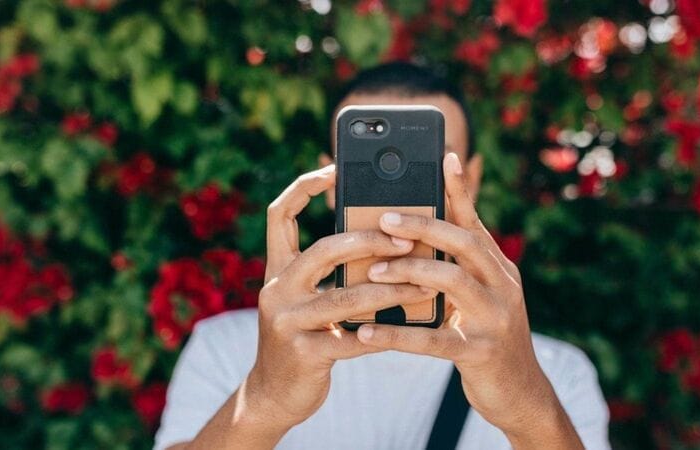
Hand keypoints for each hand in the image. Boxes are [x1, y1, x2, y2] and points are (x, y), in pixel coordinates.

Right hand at [244, 164, 435, 430]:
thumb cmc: (303, 337)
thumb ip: (329, 271)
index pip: (280, 214)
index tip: (336, 170)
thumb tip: (383, 237)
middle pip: (323, 251)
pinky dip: (382, 332)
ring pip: (344, 297)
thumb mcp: (306, 297)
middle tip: (407, 240)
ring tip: (424, 284)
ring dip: (390, 289)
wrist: (275, 395)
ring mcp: (286, 322)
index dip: (304, 188)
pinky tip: (409, 328)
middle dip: (368, 241)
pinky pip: (351, 339)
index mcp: (278, 268)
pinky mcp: (303, 354)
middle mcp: (276, 289)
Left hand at [354, 153, 582, 448]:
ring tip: (372, 273)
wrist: (520, 393)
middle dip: (424, 226)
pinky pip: (432, 340)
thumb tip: (419, 237)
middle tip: (384, 219)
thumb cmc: (487, 338)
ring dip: (408, 272)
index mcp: (499, 268)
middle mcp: (504, 286)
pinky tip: (366, 332)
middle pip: (465, 243)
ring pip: (451, 282)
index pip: (475, 222)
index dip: (459, 190)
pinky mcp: (479, 353)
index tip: (443, 157)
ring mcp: (495, 318)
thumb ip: (458, 268)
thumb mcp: (480, 297)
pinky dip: (396, 334)